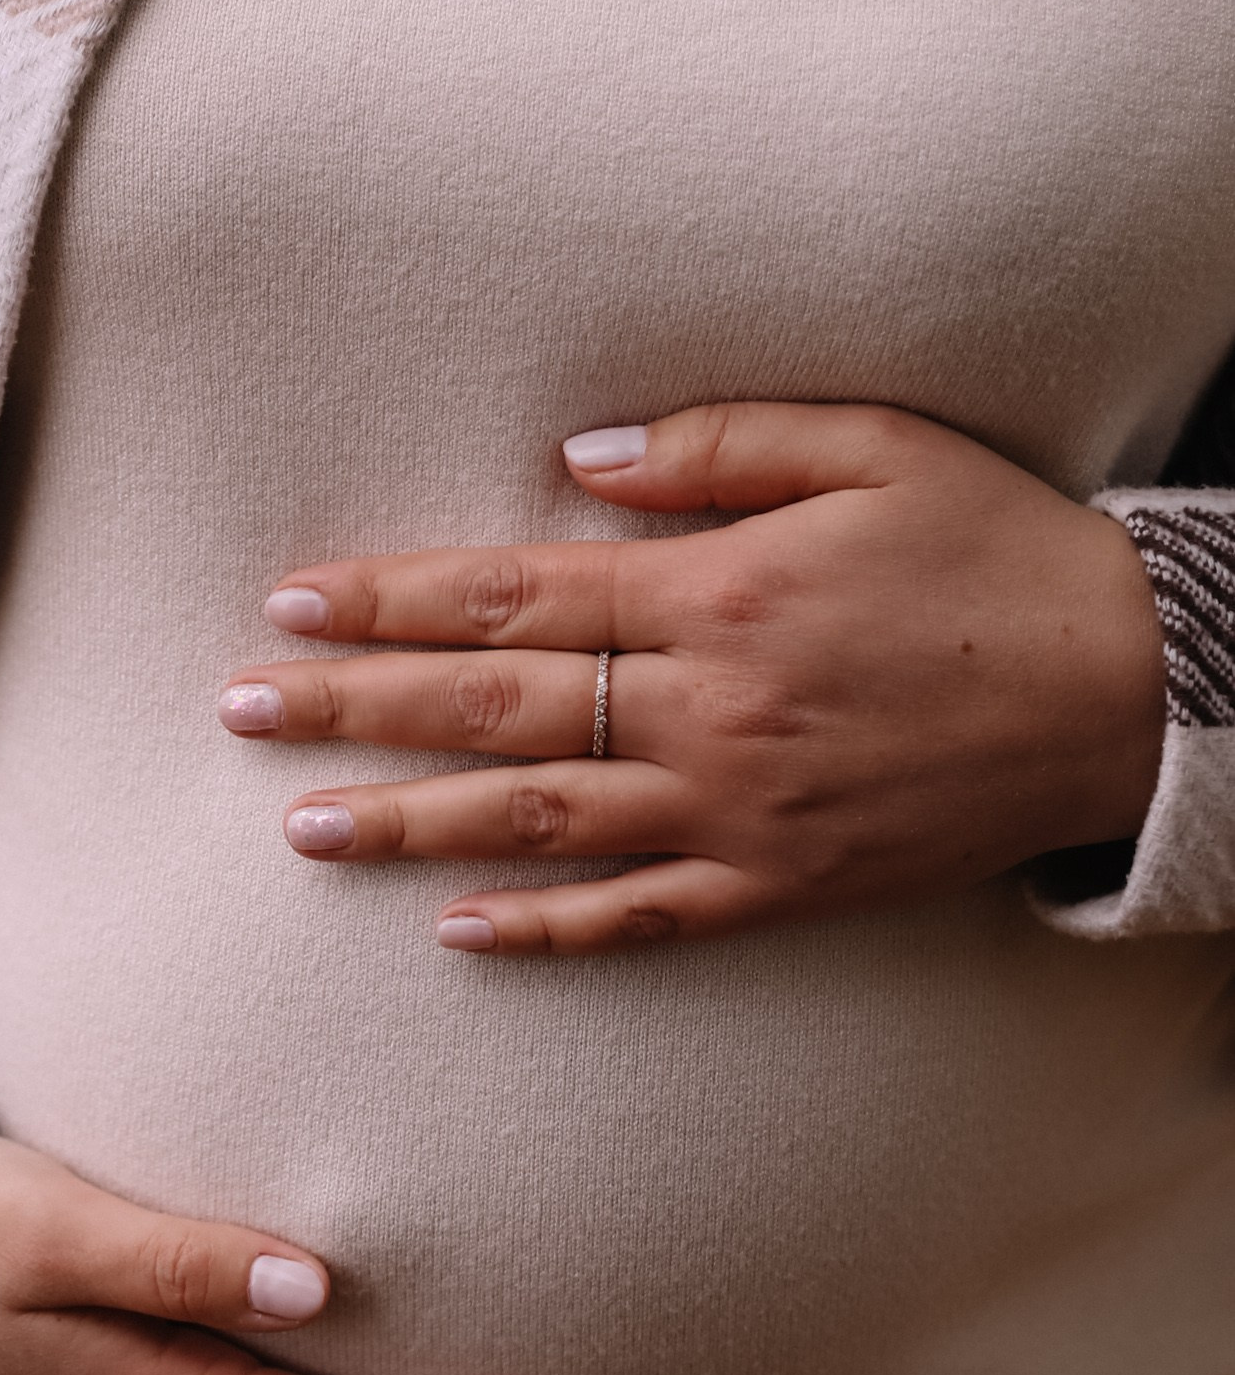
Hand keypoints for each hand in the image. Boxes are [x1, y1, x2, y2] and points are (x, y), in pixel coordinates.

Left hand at [219, 400, 1166, 956]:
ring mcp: (740, 812)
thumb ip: (720, 445)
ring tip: (302, 824)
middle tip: (238, 713)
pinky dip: (546, 928)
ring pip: (540, 822)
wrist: (1135, 694)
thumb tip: (583, 454)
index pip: (509, 596)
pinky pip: (641, 917)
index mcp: (715, 593)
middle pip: (492, 709)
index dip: (389, 603)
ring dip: (410, 824)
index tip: (291, 606)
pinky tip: (456, 928)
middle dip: (354, 709)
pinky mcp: (783, 887)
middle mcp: (709, 709)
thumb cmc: (999, 553)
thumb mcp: (874, 448)